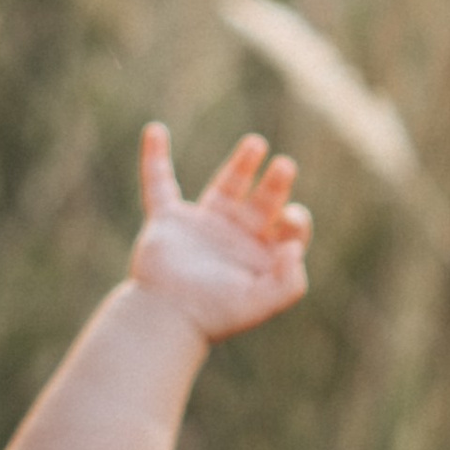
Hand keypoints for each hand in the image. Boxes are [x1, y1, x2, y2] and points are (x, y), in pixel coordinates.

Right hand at [127, 121, 310, 342]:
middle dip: (276, 183)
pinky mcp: (168, 220)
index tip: (289, 219)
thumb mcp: (262, 303)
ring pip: (226, 186)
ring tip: (257, 143)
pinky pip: (158, 183)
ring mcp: (201, 226)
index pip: (289, 228)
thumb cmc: (216, 314)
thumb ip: (289, 281)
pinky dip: (154, 158)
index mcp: (260, 255)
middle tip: (285, 166)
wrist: (168, 317)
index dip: (295, 219)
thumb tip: (293, 248)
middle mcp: (235, 236)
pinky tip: (155, 131)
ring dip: (242, 164)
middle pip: (263, 201)